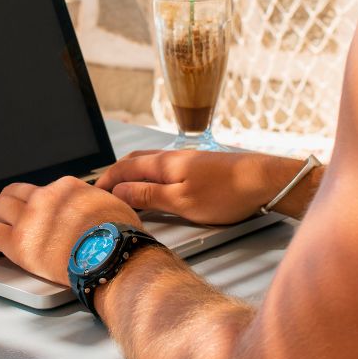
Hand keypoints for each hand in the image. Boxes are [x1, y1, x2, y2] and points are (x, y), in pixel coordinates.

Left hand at [0, 176, 141, 285]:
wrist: (112, 257)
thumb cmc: (118, 237)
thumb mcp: (112, 206)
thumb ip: (96, 203)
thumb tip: (99, 205)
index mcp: (66, 188)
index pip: (40, 189)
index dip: (32, 201)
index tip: (30, 211)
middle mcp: (44, 198)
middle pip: (13, 192)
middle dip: (4, 203)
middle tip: (0, 214)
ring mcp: (30, 219)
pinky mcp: (18, 242)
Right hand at [96, 149, 306, 224]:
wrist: (265, 180)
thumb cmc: (227, 193)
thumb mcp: (182, 201)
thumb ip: (148, 195)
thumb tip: (118, 190)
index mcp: (163, 164)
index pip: (123, 168)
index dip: (105, 181)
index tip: (92, 194)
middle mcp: (172, 157)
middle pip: (134, 161)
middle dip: (114, 173)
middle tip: (102, 190)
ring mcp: (187, 160)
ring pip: (150, 162)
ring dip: (131, 172)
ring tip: (122, 186)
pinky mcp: (200, 166)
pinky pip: (164, 167)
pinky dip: (149, 174)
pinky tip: (155, 184)